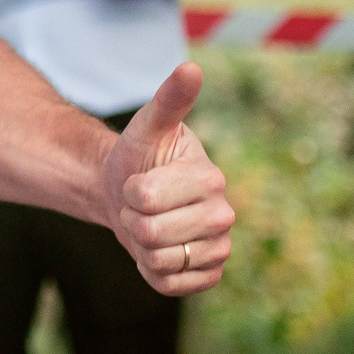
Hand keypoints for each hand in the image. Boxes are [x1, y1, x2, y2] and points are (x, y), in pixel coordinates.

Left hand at [101, 62, 234, 295]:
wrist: (130, 193)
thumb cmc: (139, 157)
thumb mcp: (147, 126)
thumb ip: (169, 100)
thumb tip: (191, 67)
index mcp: (212, 179)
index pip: (146, 198)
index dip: (130, 192)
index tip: (139, 181)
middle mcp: (224, 216)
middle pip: (151, 233)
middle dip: (132, 219)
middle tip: (140, 205)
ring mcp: (220, 248)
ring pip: (160, 262)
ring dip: (140, 246)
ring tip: (149, 224)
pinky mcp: (208, 275)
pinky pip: (170, 285)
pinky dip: (152, 271)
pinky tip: (157, 251)